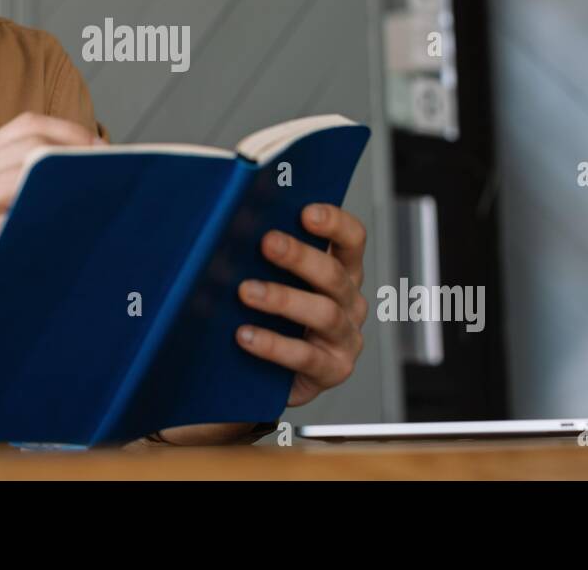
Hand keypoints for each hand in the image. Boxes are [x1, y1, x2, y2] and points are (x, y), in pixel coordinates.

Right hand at [0, 112, 99, 332]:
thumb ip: (27, 184)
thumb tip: (94, 161)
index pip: (27, 127)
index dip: (71, 132)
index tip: (102, 149)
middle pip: (33, 146)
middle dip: (78, 157)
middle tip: (113, 177)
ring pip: (32, 177)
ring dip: (71, 187)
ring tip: (100, 203)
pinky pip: (25, 221)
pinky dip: (56, 224)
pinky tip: (75, 235)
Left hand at [236, 203, 368, 406]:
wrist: (270, 375)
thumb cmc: (273, 318)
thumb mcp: (276, 281)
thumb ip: (269, 257)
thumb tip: (235, 226)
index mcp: (342, 271)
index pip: (352, 240)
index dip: (335, 223)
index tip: (306, 212)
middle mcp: (350, 302)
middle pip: (333, 273)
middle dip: (300, 256)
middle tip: (267, 243)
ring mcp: (345, 338)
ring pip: (324, 313)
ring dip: (283, 299)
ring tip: (247, 291)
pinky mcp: (333, 370)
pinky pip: (305, 356)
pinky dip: (273, 344)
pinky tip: (246, 335)